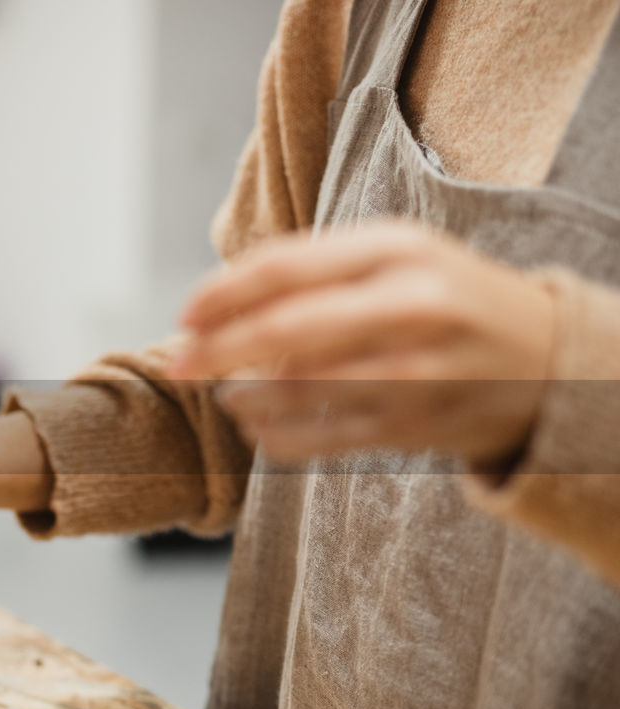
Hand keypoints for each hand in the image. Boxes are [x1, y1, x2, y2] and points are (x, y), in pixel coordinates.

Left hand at [169, 223, 555, 467]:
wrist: (551, 361)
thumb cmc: (448, 299)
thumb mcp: (397, 258)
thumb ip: (317, 272)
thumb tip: (221, 304)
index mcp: (397, 250)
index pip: (286, 267)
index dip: (223, 294)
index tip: (184, 315)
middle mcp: (410, 306)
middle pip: (288, 330)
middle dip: (218, 350)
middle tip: (178, 364)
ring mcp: (417, 371)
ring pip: (303, 390)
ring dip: (246, 396)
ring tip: (223, 394)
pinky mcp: (417, 427)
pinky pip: (326, 438)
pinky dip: (277, 436)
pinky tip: (256, 426)